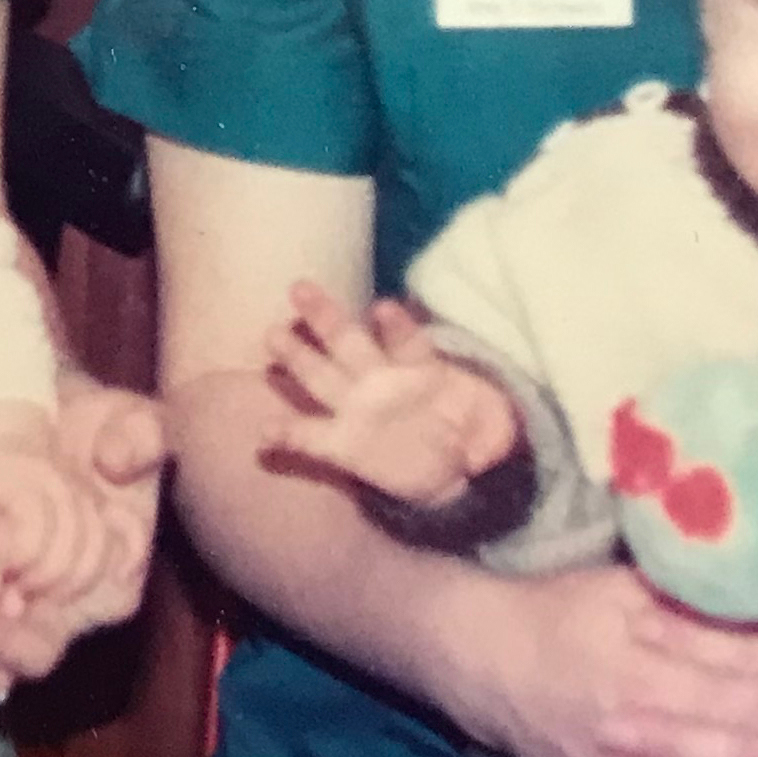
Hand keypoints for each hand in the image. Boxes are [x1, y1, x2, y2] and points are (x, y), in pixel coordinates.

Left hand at [0, 376, 163, 695]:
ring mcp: (19, 598)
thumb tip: (117, 460)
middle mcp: (64, 605)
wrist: (62, 412)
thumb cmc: (108, 427)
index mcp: (111, 584)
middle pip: (22, 654)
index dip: (17, 630)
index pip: (67, 628)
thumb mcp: (137, 418)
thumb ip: (144, 435)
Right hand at [262, 280, 517, 506]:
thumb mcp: (489, 427)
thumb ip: (491, 427)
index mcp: (419, 370)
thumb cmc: (465, 431)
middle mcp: (381, 380)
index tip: (384, 309)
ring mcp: (358, 409)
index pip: (408, 344)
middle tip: (300, 287)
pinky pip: (312, 438)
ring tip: (272, 334)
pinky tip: (265, 433)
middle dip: (326, 317)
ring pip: (322, 376)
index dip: (396, 327)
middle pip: (350, 343)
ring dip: (297, 357)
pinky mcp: (344, 445)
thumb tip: (492, 439)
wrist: (445, 469)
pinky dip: (288, 435)